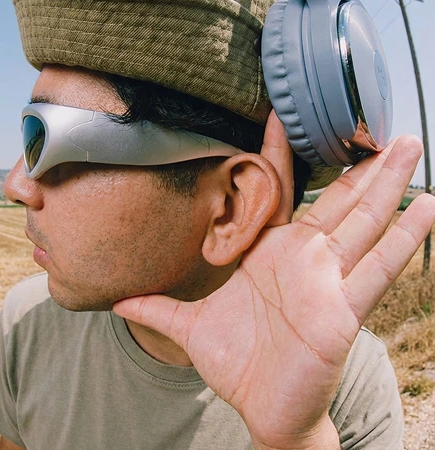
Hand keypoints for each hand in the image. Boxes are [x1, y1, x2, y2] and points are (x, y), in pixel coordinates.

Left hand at [113, 113, 434, 448]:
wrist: (261, 408)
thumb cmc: (237, 363)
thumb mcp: (191, 327)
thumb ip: (158, 308)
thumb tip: (118, 299)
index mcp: (270, 253)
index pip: (278, 192)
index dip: (279, 153)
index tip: (279, 114)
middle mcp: (304, 259)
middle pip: (337, 199)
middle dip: (360, 163)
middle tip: (381, 127)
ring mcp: (327, 280)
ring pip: (364, 222)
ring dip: (388, 185)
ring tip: (409, 148)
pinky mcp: (343, 309)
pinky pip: (376, 269)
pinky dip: (403, 239)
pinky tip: (426, 208)